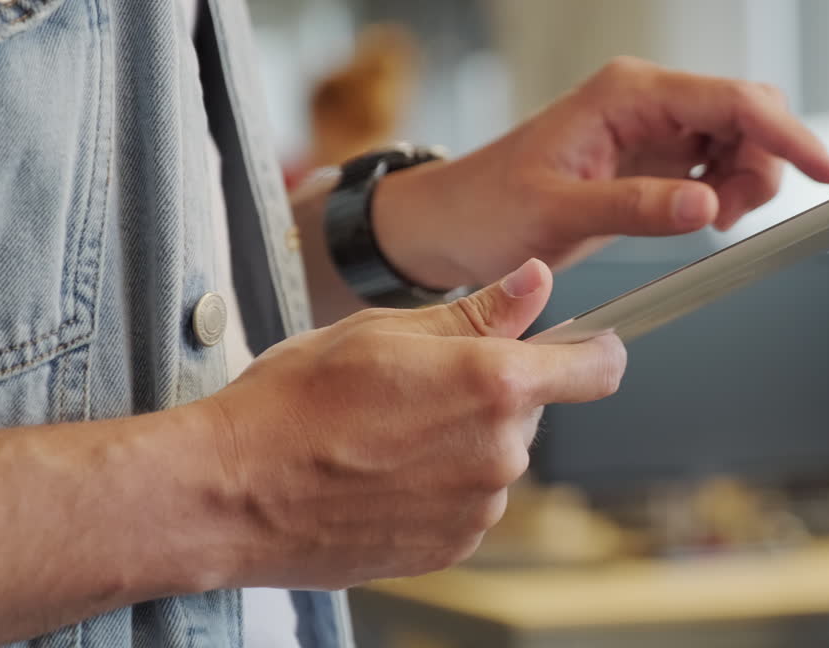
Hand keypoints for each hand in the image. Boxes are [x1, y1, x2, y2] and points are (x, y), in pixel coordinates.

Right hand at [199, 259, 623, 587]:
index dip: (595, 350)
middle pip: (534, 410)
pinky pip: (471, 501)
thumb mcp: (386, 330)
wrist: (232, 491)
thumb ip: (479, 311)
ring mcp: (479, 507)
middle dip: (498, 392)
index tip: (586, 345)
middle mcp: (501, 451)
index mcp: (496, 384)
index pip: (597, 368)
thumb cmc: (294, 402)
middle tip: (423, 384)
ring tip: (389, 433)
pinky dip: (444, 485)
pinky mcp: (453, 547)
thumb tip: (536, 282)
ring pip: (498, 456)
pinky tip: (386, 472)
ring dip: (466, 441)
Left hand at [373, 56, 828, 287]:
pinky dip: (723, 195)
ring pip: (737, 142)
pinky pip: (712, 166)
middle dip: (763, 165)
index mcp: (626, 94)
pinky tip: (700, 219)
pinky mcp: (649, 158)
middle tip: (733, 217)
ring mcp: (650, 128)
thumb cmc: (489, 208)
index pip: (731, 101)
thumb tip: (705, 207)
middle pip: (745, 115)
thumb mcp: (558, 213)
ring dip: (743, 184)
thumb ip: (635, 208)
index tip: (828, 171)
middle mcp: (645, 101)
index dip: (787, 135)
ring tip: (708, 224)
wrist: (452, 223)